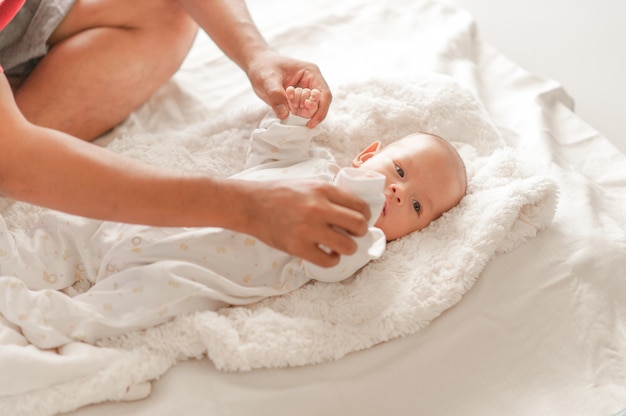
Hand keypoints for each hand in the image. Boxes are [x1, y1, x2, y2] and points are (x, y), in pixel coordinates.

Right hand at [239, 178, 369, 266]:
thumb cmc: (279, 193)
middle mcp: (318, 208)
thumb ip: (330, 194)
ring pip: (348, 246)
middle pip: (358, 225)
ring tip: (340, 246)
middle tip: (353, 234)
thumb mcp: (308, 184)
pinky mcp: (298, 247)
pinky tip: (327, 254)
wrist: (250, 205)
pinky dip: (332, 260)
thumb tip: (354, 208)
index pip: (359, 205)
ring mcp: (308, 229)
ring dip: (348, 248)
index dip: (365, 215)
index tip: (361, 220)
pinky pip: (328, 261)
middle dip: (360, 232)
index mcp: (323, 190)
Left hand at [246, 51, 331, 127]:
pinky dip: (292, 113)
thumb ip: (276, 95)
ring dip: (298, 111)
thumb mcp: (268, 79)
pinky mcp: (297, 100)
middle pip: (318, 105)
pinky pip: (300, 111)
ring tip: (285, 101)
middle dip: (305, 109)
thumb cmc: (264, 66)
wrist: (256, 65)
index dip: (320, 110)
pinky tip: (283, 105)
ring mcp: (304, 92)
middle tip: (290, 105)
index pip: (324, 95)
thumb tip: (285, 114)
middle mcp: (311, 83)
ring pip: (309, 110)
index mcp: (311, 73)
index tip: (310, 122)